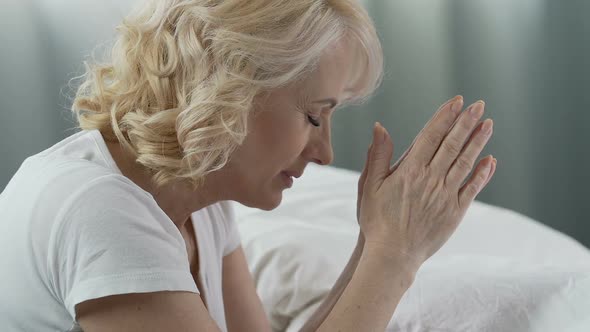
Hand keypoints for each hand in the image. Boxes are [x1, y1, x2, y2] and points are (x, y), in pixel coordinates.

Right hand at [356, 96, 496, 269]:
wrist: (393, 255)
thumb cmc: (377, 220)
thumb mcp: (370, 185)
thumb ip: (378, 155)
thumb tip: (380, 127)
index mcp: (410, 170)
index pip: (431, 136)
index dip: (444, 117)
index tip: (456, 101)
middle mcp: (431, 179)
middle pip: (452, 144)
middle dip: (466, 122)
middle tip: (479, 105)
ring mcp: (446, 195)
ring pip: (466, 162)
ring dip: (478, 141)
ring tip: (488, 124)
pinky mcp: (455, 211)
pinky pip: (473, 188)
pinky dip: (483, 173)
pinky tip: (490, 160)